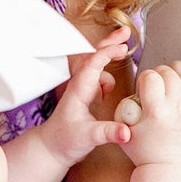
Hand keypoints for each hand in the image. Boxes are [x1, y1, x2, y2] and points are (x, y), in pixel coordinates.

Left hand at [40, 32, 133, 168]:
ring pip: (98, 66)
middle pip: (94, 57)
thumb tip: (127, 131)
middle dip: (110, 42)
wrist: (53, 148)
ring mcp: (84, 89)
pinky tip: (113, 84)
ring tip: (124, 51)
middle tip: (126, 32)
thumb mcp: (88, 138)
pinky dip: (109, 74)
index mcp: (78, 90)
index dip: (107, 53)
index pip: (92, 64)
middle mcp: (81, 85)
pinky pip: (100, 78)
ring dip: (110, 56)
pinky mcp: (88, 96)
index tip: (123, 47)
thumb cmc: (65, 141)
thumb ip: (109, 133)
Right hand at [121, 62, 180, 168]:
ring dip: (178, 72)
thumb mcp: (125, 132)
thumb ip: (123, 110)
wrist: (171, 172)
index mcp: (156, 111)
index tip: (145, 85)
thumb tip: (132, 94)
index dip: (145, 77)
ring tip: (174, 80)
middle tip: (158, 83)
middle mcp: (177, 108)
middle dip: (160, 73)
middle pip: (169, 72)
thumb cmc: (148, 155)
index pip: (150, 76)